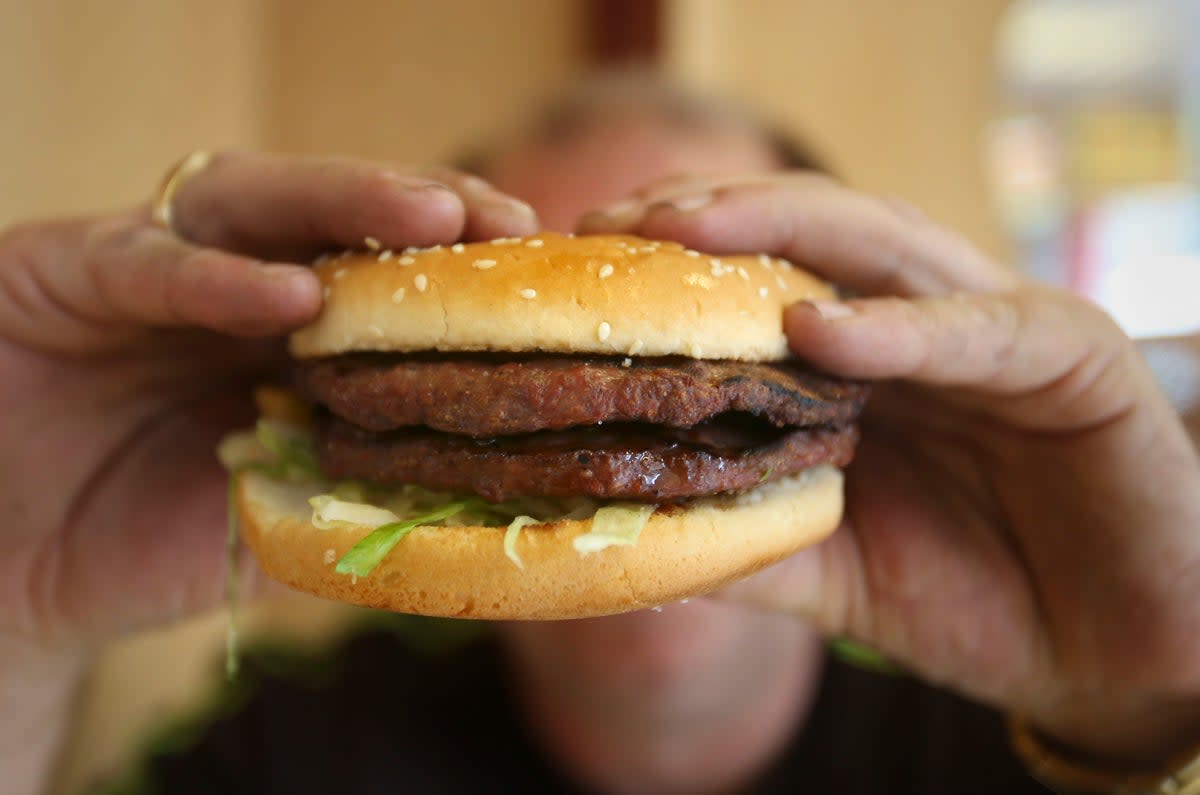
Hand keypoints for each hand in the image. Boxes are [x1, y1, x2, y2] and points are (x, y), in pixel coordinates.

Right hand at [0, 151, 536, 792]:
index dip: (459, 266)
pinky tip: (283, 292)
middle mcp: (227, 282)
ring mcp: (149, 267)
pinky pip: (142, 261)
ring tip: (430, 218)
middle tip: (501, 218)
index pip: (383, 270)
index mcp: (287, 329)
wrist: (15, 576)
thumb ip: (364, 496)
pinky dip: (214, 276)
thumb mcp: (285, 517)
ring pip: (252, 204)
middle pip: (333, 216)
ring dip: (343, 204)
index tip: (540, 267)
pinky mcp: (61, 271)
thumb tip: (492, 510)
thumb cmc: (152, 541)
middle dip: (422, 210)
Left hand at [579, 173, 1199, 768]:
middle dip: (711, 218)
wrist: (1105, 653)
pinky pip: (977, 331)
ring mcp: (994, 328)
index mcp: (864, 360)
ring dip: (787, 230)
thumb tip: (630, 539)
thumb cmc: (971, 594)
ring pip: (886, 246)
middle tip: (614, 225)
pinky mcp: (1071, 358)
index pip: (760, 277)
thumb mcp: (832, 571)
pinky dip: (899, 327)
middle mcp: (919, 324)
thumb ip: (747, 543)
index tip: (580, 263)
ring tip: (691, 231)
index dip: (672, 262)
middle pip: (810, 235)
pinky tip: (820, 327)